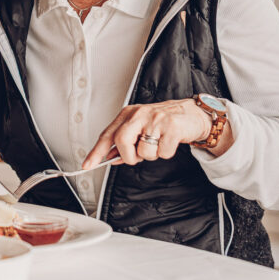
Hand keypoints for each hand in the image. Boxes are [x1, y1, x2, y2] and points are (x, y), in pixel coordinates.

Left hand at [81, 99, 212, 169]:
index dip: (96, 151)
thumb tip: (110, 157)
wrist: (192, 115)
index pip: (107, 134)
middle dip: (128, 156)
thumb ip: (125, 142)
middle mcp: (140, 114)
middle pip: (122, 141)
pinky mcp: (172, 128)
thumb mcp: (140, 127)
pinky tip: (169, 142)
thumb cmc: (163, 122)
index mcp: (128, 114)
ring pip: (144, 151)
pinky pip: (163, 153)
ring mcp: (156, 120)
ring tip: (158, 143)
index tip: (87, 165)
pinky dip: (166, 153)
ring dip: (151, 155)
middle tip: (136, 157)